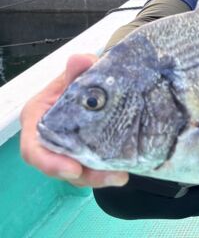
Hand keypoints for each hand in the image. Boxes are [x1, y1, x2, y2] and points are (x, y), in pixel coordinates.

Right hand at [20, 53, 128, 187]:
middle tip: (113, 176)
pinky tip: (125, 169)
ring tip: (122, 175)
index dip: (50, 163)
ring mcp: (68, 149)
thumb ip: (77, 70)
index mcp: (38, 120)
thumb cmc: (77, 79)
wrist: (95, 83)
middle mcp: (50, 140)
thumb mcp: (75, 74)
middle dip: (85, 176)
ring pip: (79, 173)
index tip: (74, 169)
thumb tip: (81, 60)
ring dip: (99, 177)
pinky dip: (107, 170)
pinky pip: (92, 168)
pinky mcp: (85, 153)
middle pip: (60, 167)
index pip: (34, 150)